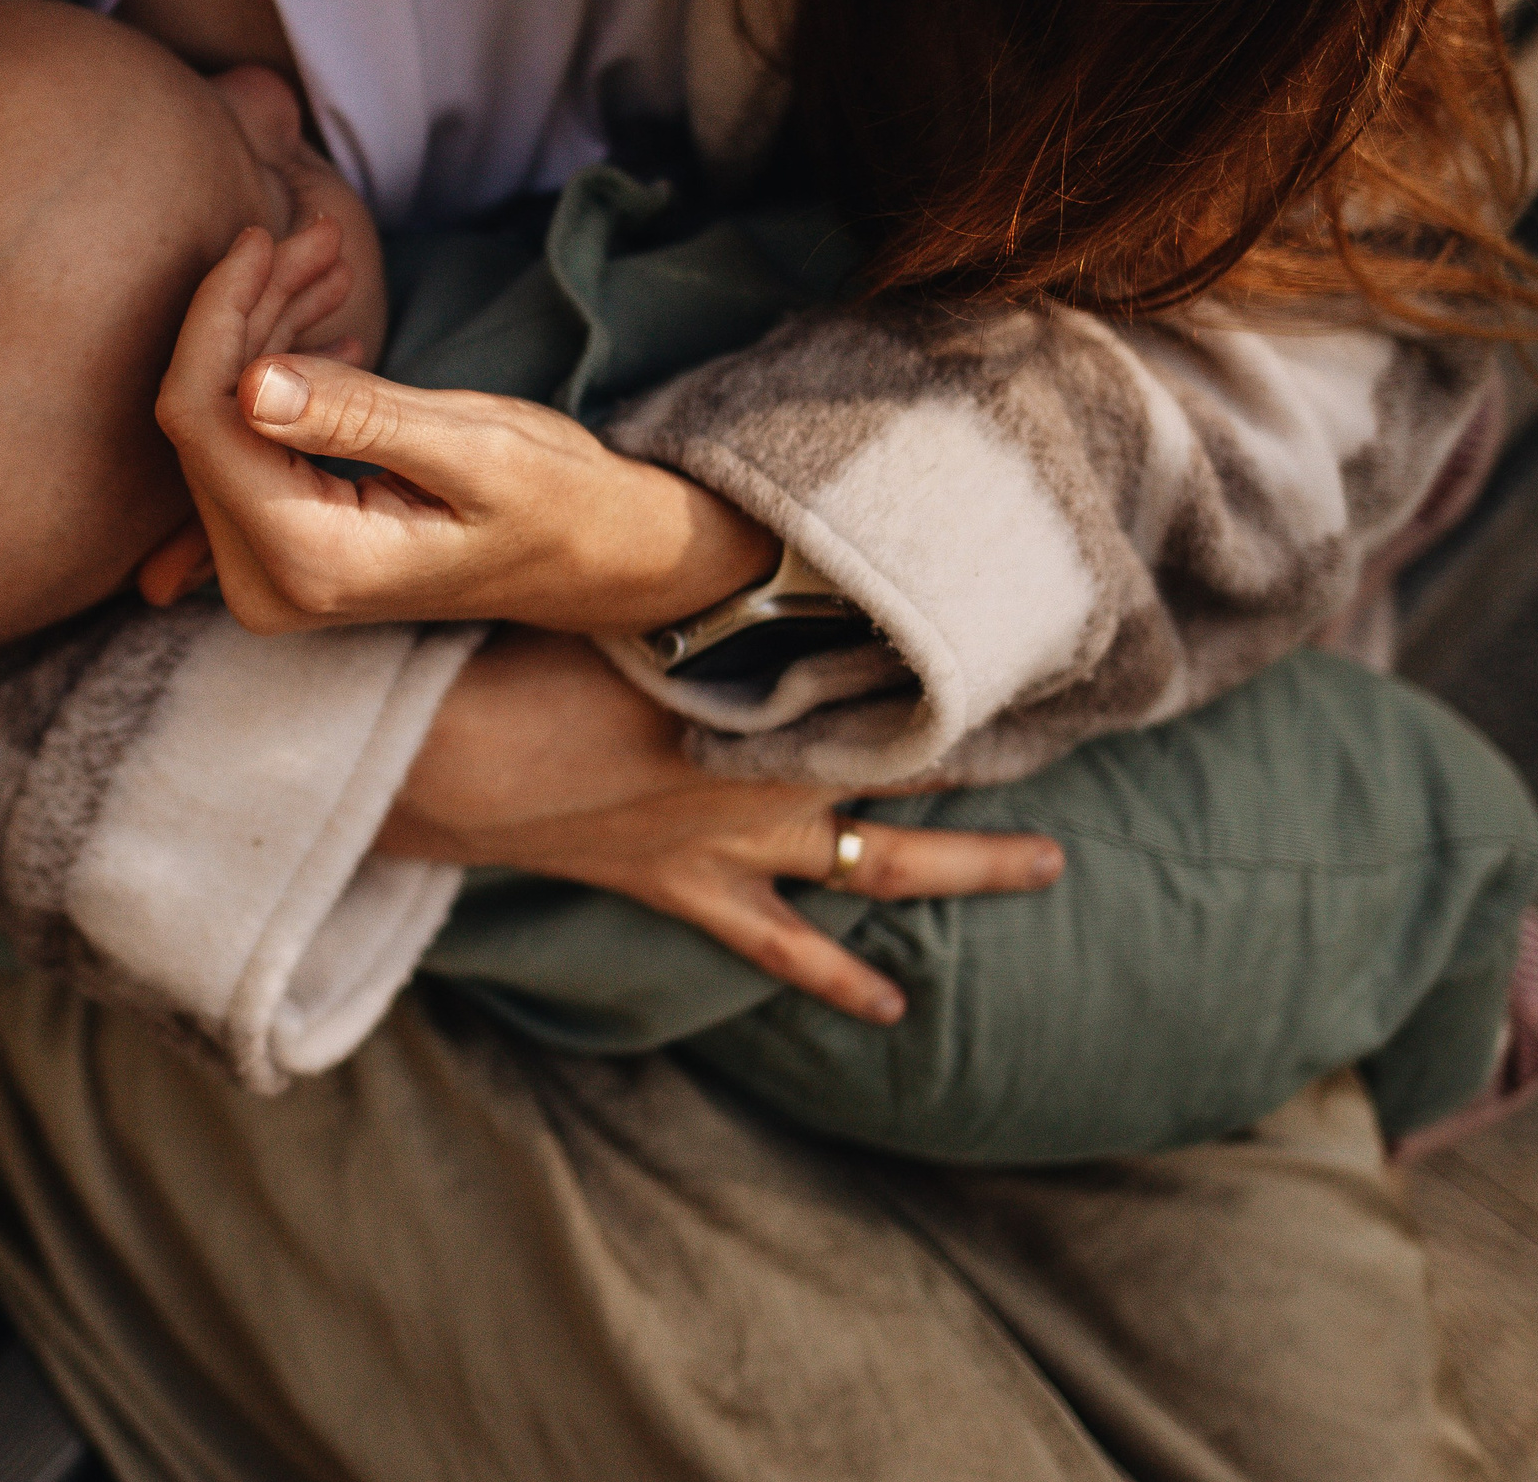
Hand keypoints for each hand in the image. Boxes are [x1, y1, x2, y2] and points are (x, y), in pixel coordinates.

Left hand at [153, 221, 776, 635]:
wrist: (591, 560)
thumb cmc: (554, 500)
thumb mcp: (473, 447)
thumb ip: (358, 419)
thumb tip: (249, 385)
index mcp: (312, 563)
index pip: (203, 424)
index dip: (218, 318)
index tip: (264, 237)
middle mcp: (267, 586)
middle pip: (203, 421)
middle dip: (247, 313)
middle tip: (317, 236)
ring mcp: (264, 574)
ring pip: (218, 422)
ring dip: (263, 330)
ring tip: (327, 260)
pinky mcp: (273, 548)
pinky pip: (243, 442)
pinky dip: (276, 371)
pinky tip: (331, 328)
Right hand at [378, 629, 1066, 1023]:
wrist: (460, 758)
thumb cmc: (527, 657)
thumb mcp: (623, 596)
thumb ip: (698, 578)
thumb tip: (753, 530)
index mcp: (760, 687)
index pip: (888, 660)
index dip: (957, 643)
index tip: (1023, 618)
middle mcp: (774, 766)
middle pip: (918, 757)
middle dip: (995, 743)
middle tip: (1077, 728)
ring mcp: (741, 837)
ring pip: (883, 862)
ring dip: (968, 865)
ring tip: (1047, 866)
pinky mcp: (690, 888)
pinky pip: (781, 948)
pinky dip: (838, 977)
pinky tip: (890, 1008)